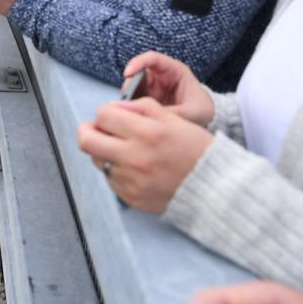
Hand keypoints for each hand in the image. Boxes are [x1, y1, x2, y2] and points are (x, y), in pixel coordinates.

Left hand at [77, 97, 213, 213]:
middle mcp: (134, 157)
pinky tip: (135, 168)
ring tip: (122, 149)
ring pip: (97, 160)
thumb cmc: (197, 150)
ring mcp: (130, 180)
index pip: (103, 115)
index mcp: (147, 133)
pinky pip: (110, 179)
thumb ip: (142, 107)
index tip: (113, 116)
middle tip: (98, 129)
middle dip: (88, 130)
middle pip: (86, 140)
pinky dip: (117, 171)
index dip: (105, 112)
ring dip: (103, 151)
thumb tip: (114, 106)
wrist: (216, 190)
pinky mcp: (131, 197)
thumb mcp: (176, 120)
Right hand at [123, 52, 214, 126]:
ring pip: (132, 88)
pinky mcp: (144, 100)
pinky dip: (129, 107)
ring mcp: (151, 88)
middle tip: (126, 100)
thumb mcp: (194, 113)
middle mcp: (159, 76)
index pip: (152, 59)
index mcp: (175, 70)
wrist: (202, 121)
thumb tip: (151, 117)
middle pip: (137, 73)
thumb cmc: (201, 111)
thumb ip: (174, 113)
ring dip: (128, 98)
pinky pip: (132, 100)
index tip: (127, 74)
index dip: (138, 62)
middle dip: (129, 85)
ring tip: (132, 112)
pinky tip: (133, 117)